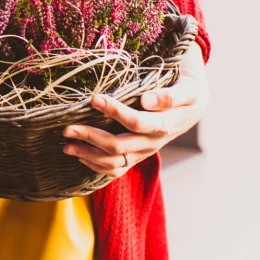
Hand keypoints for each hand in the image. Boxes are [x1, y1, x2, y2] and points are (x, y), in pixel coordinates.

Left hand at [62, 41, 207, 177]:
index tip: (93, 98)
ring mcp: (144, 153)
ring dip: (88, 155)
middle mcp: (152, 143)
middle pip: (117, 146)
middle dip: (90, 137)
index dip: (114, 111)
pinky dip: (96, 167)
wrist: (193, 108)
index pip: (135, 122)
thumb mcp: (187, 90)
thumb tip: (146, 100)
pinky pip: (116, 170)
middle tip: (67, 128)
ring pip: (114, 162)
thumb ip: (169, 95)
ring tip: (66, 146)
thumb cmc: (187, 93)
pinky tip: (80, 156)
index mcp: (163, 126)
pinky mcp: (137, 156)